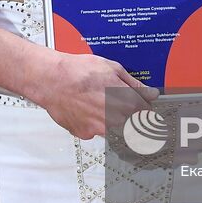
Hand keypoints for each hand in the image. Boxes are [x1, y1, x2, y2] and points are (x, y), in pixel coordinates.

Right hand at [32, 51, 157, 139]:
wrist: (52, 80)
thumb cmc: (78, 71)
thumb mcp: (112, 68)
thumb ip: (133, 84)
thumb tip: (149, 93)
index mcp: (126, 101)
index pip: (146, 112)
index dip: (144, 107)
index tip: (142, 105)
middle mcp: (115, 118)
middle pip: (130, 122)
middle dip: (127, 113)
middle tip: (113, 100)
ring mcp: (99, 128)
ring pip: (113, 128)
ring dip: (110, 118)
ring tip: (95, 101)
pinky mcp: (85, 133)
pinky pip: (94, 130)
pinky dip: (92, 122)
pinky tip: (84, 108)